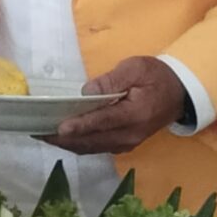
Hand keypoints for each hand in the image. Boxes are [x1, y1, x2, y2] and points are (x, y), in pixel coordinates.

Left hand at [45, 56, 186, 156]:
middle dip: (64, 139)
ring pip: (92, 147)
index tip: (58, 128)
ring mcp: (127, 143)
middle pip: (92, 141)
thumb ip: (112, 80)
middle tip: (37, 132)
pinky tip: (62, 138)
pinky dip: (78, 144)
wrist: (179, 94)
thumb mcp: (136, 68)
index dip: (80, 126)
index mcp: (135, 114)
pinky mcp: (124, 145)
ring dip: (67, 144)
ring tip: (42, 135)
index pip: (103, 122)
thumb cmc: (156, 76)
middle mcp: (130, 135)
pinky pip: (97, 148)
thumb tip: (87, 92)